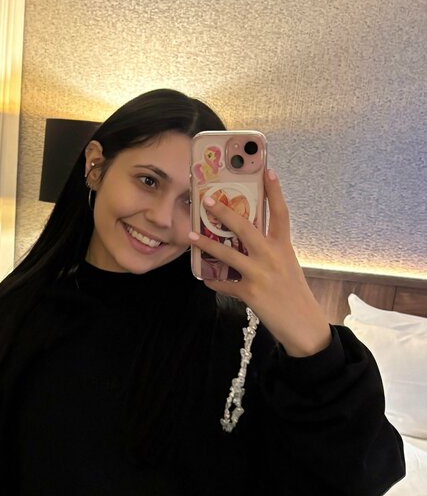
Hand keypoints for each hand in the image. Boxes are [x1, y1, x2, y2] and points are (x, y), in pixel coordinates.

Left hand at [189, 169, 331, 356]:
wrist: (304, 324)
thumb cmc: (294, 294)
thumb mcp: (287, 266)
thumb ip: (271, 252)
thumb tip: (250, 242)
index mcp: (283, 247)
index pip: (280, 213)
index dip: (274, 191)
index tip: (267, 170)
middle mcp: (272, 256)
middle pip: (246, 227)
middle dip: (226, 212)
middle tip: (208, 200)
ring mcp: (260, 274)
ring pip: (228, 254)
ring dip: (207, 244)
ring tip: (190, 236)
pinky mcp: (250, 293)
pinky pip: (225, 284)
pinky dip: (213, 282)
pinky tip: (204, 278)